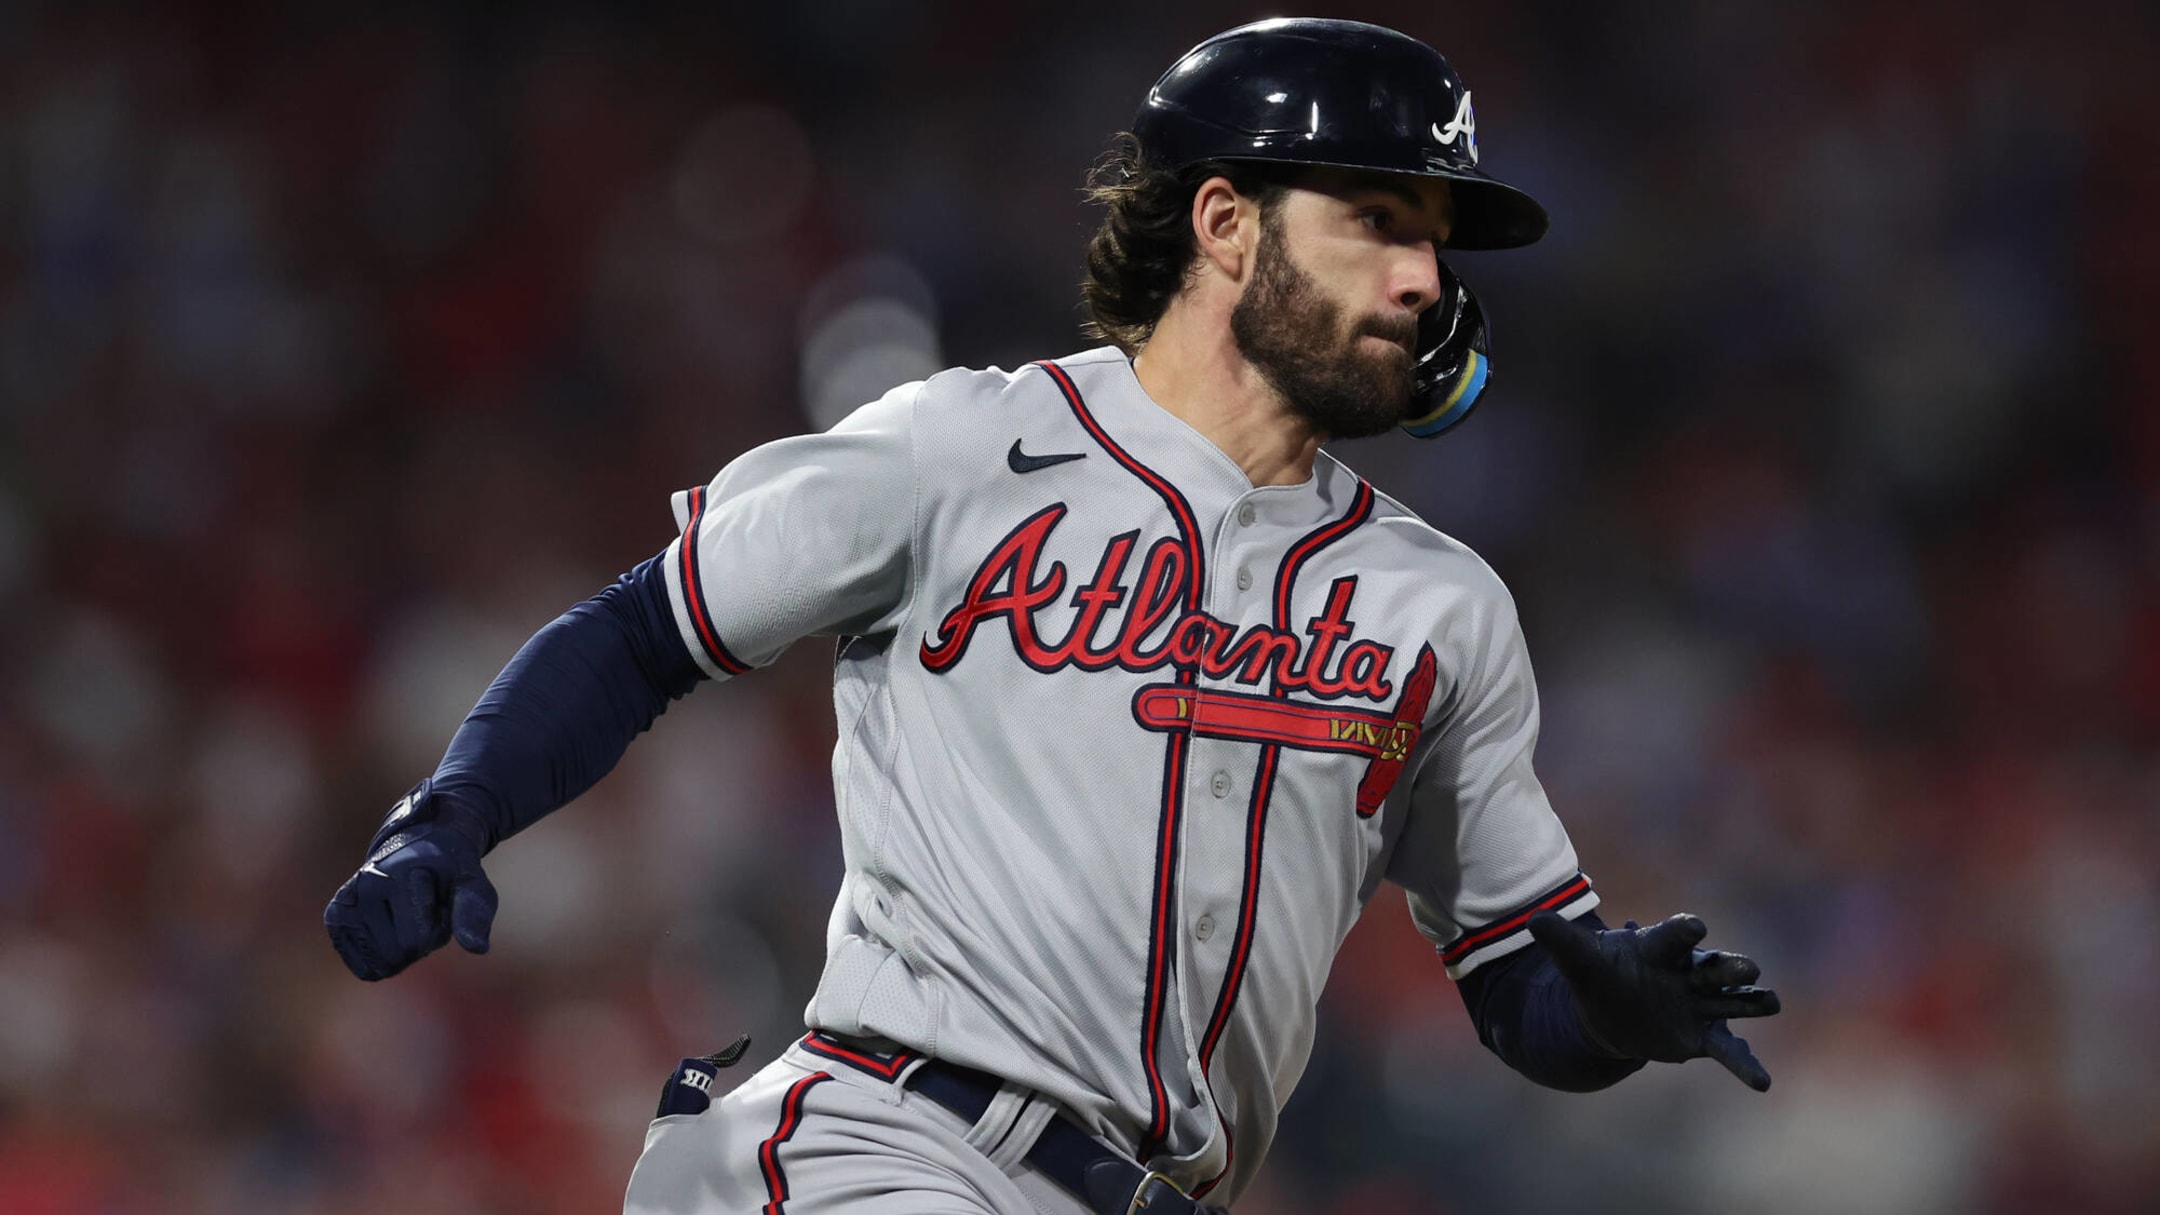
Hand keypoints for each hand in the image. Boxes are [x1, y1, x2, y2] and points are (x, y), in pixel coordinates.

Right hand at [324, 782, 498, 980]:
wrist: (419, 847)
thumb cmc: (450, 871)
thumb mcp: (472, 885)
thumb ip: (475, 913)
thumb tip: (478, 949)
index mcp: (397, 874)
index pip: (418, 940)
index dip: (438, 931)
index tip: (440, 903)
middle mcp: (364, 885)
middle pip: (398, 954)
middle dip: (420, 944)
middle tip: (424, 912)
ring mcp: (345, 901)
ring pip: (381, 965)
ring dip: (403, 951)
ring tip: (407, 917)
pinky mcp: (335, 917)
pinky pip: (364, 968)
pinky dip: (383, 957)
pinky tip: (389, 927)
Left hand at [1528, 910, 1780, 1090]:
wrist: (1613, 1009)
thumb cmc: (1601, 974)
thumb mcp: (1579, 960)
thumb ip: (1562, 942)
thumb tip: (1533, 919)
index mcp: (1661, 948)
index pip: (1676, 935)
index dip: (1685, 931)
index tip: (1695, 927)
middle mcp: (1689, 973)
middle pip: (1715, 967)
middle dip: (1730, 967)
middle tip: (1746, 969)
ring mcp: (1701, 1005)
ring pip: (1733, 1002)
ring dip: (1752, 1001)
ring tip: (1771, 1002)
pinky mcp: (1704, 1037)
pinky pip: (1729, 1051)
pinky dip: (1746, 1066)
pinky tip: (1762, 1083)